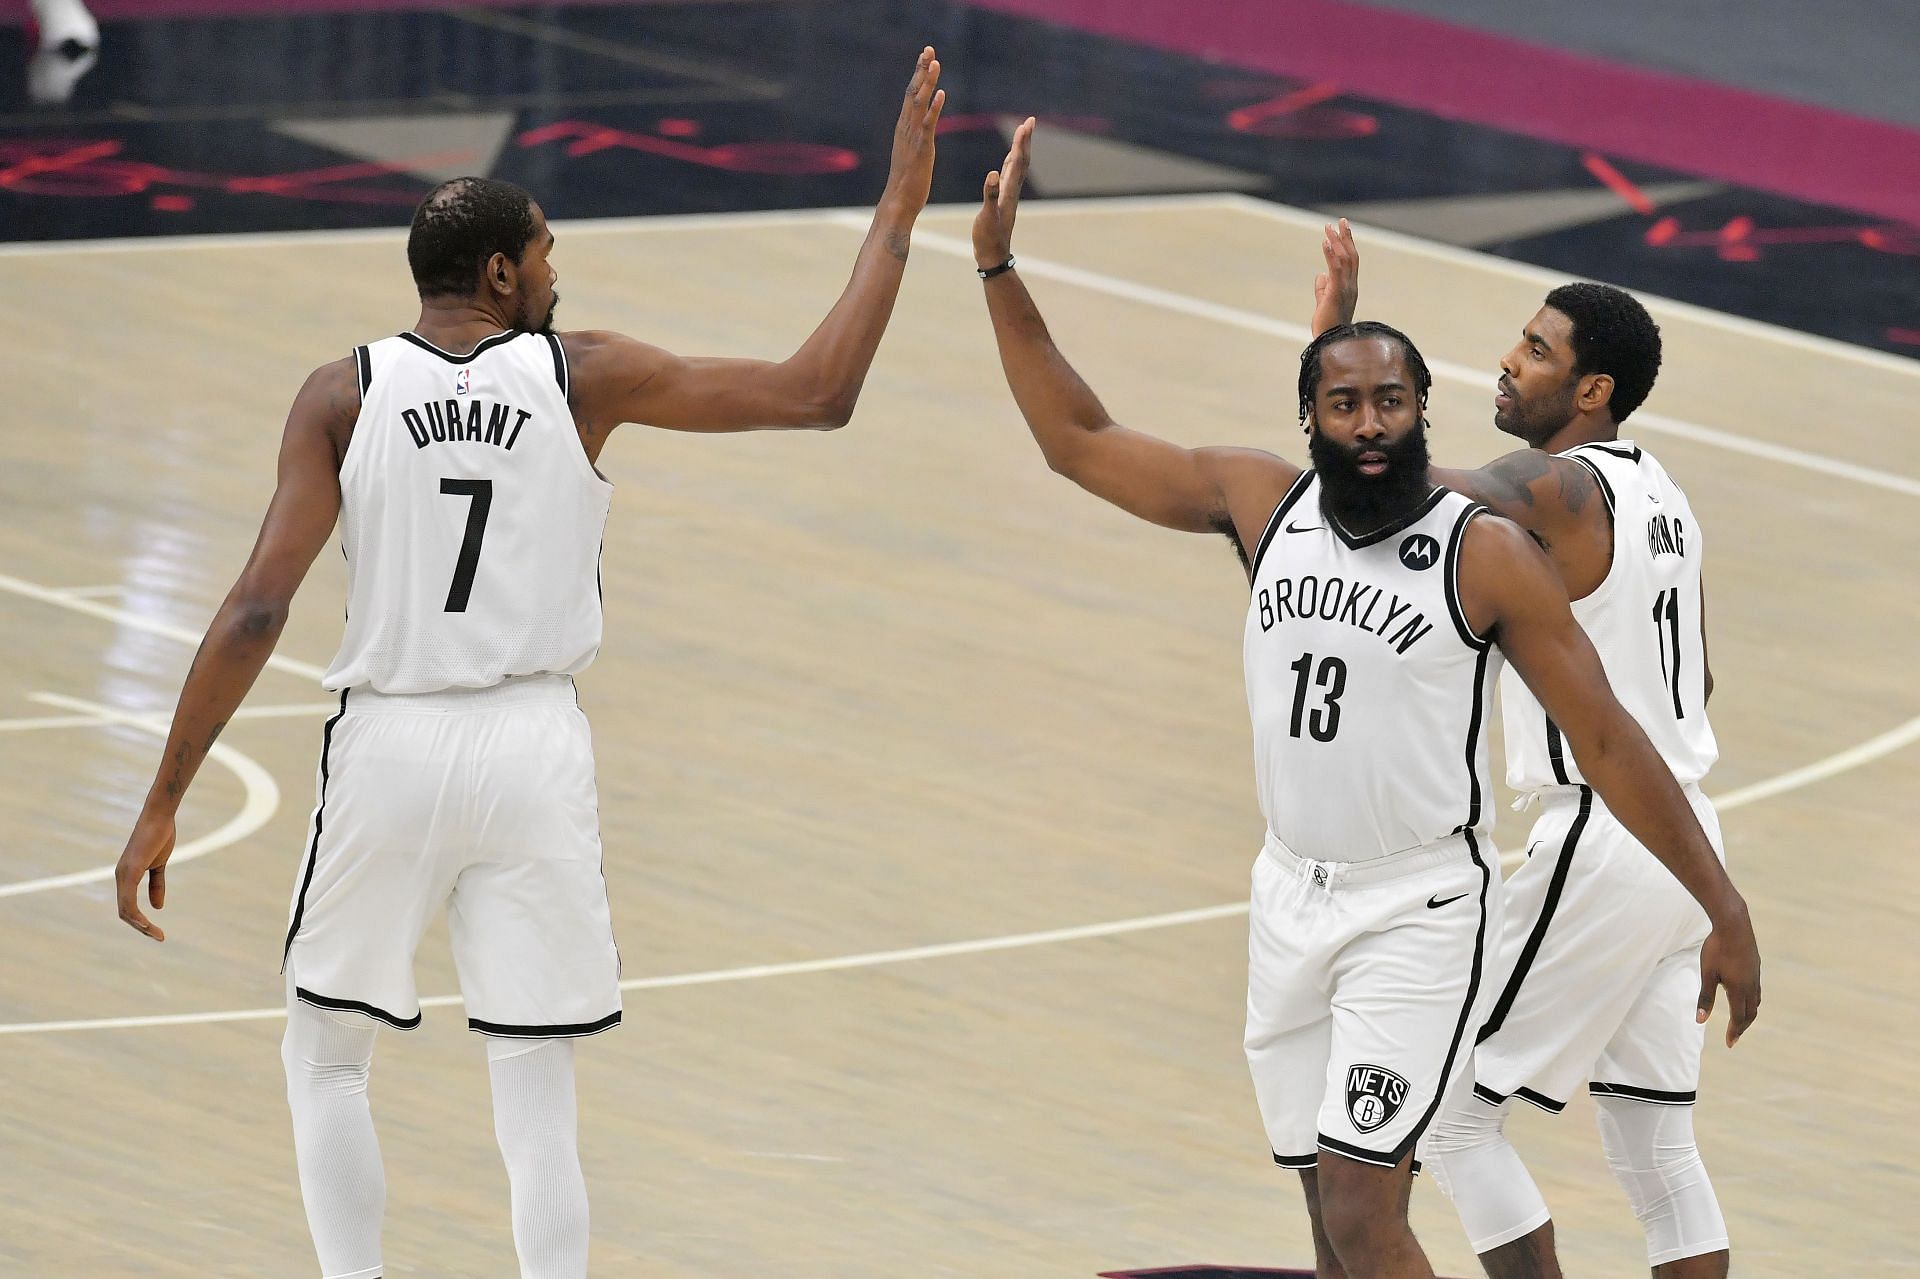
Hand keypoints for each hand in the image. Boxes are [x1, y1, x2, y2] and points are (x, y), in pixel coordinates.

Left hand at [115, 808, 175, 941]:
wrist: (159, 816)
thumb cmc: (160, 836)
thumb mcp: (159, 864)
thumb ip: (157, 885)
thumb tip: (157, 907)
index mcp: (127, 876)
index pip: (128, 906)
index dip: (141, 921)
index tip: (157, 931)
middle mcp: (121, 877)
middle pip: (125, 912)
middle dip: (141, 928)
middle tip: (158, 937)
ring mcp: (124, 875)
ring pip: (125, 910)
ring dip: (140, 925)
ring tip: (156, 934)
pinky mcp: (130, 871)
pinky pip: (129, 900)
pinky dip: (137, 914)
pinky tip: (147, 922)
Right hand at [882, 46, 945, 215]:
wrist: (899, 203)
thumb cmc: (906, 183)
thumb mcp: (911, 155)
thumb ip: (914, 140)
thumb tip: (918, 131)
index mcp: (904, 128)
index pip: (911, 96)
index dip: (918, 75)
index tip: (925, 57)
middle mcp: (905, 129)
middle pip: (913, 93)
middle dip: (921, 70)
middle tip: (928, 49)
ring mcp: (913, 138)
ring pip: (919, 104)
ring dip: (927, 82)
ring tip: (935, 63)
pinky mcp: (922, 149)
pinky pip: (928, 124)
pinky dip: (934, 108)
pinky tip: (941, 93)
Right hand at [973, 115, 1033, 268]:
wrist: (993, 255)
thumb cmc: (988, 238)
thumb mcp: (987, 217)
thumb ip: (990, 195)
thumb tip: (992, 174)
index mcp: (1008, 191)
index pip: (1017, 162)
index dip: (1021, 143)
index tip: (1025, 125)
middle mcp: (1011, 190)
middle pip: (1021, 160)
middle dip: (1025, 140)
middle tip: (1029, 121)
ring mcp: (1008, 195)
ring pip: (1017, 166)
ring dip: (1020, 149)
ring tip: (1022, 133)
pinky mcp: (1002, 200)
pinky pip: (1009, 175)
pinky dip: (1010, 162)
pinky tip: (1008, 159)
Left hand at [1310, 217, 1358, 336]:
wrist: (1331, 345)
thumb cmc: (1327, 328)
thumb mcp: (1324, 303)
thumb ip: (1323, 289)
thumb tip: (1320, 275)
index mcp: (1349, 288)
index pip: (1351, 262)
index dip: (1347, 245)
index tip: (1340, 230)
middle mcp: (1351, 286)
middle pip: (1351, 256)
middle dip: (1346, 237)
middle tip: (1340, 221)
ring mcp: (1345, 290)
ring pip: (1345, 259)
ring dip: (1337, 242)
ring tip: (1328, 227)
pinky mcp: (1337, 294)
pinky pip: (1336, 270)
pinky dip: (1331, 254)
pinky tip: (1325, 242)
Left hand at [1696, 900, 1760, 1045]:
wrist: (1734, 924)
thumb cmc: (1716, 948)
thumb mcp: (1707, 974)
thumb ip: (1705, 998)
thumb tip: (1700, 1020)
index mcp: (1739, 989)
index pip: (1739, 1018)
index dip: (1735, 1032)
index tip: (1730, 1043)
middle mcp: (1751, 985)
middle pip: (1750, 1013)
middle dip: (1742, 1026)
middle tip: (1734, 1037)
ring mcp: (1756, 975)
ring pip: (1755, 1002)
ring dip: (1748, 1014)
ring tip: (1740, 1021)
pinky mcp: (1756, 966)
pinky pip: (1756, 990)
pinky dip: (1751, 1001)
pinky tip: (1744, 997)